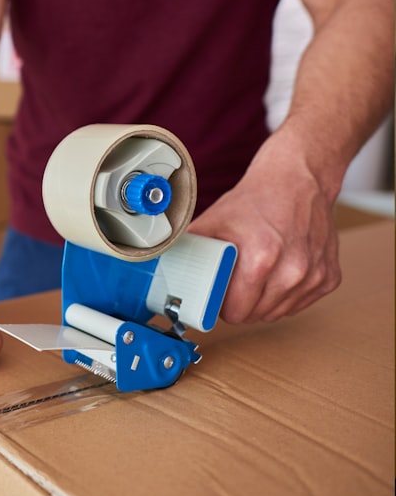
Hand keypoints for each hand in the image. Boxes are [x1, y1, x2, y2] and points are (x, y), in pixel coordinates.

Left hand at [187, 130, 340, 323]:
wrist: (298, 180)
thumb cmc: (255, 200)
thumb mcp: (213, 222)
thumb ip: (191, 249)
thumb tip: (165, 269)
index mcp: (261, 259)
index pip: (235, 311)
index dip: (222, 306)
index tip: (218, 297)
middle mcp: (292, 270)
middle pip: (256, 315)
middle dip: (241, 305)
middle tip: (234, 284)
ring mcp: (314, 275)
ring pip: (278, 313)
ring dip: (263, 302)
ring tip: (255, 276)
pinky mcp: (329, 277)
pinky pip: (299, 304)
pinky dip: (286, 296)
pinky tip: (278, 273)